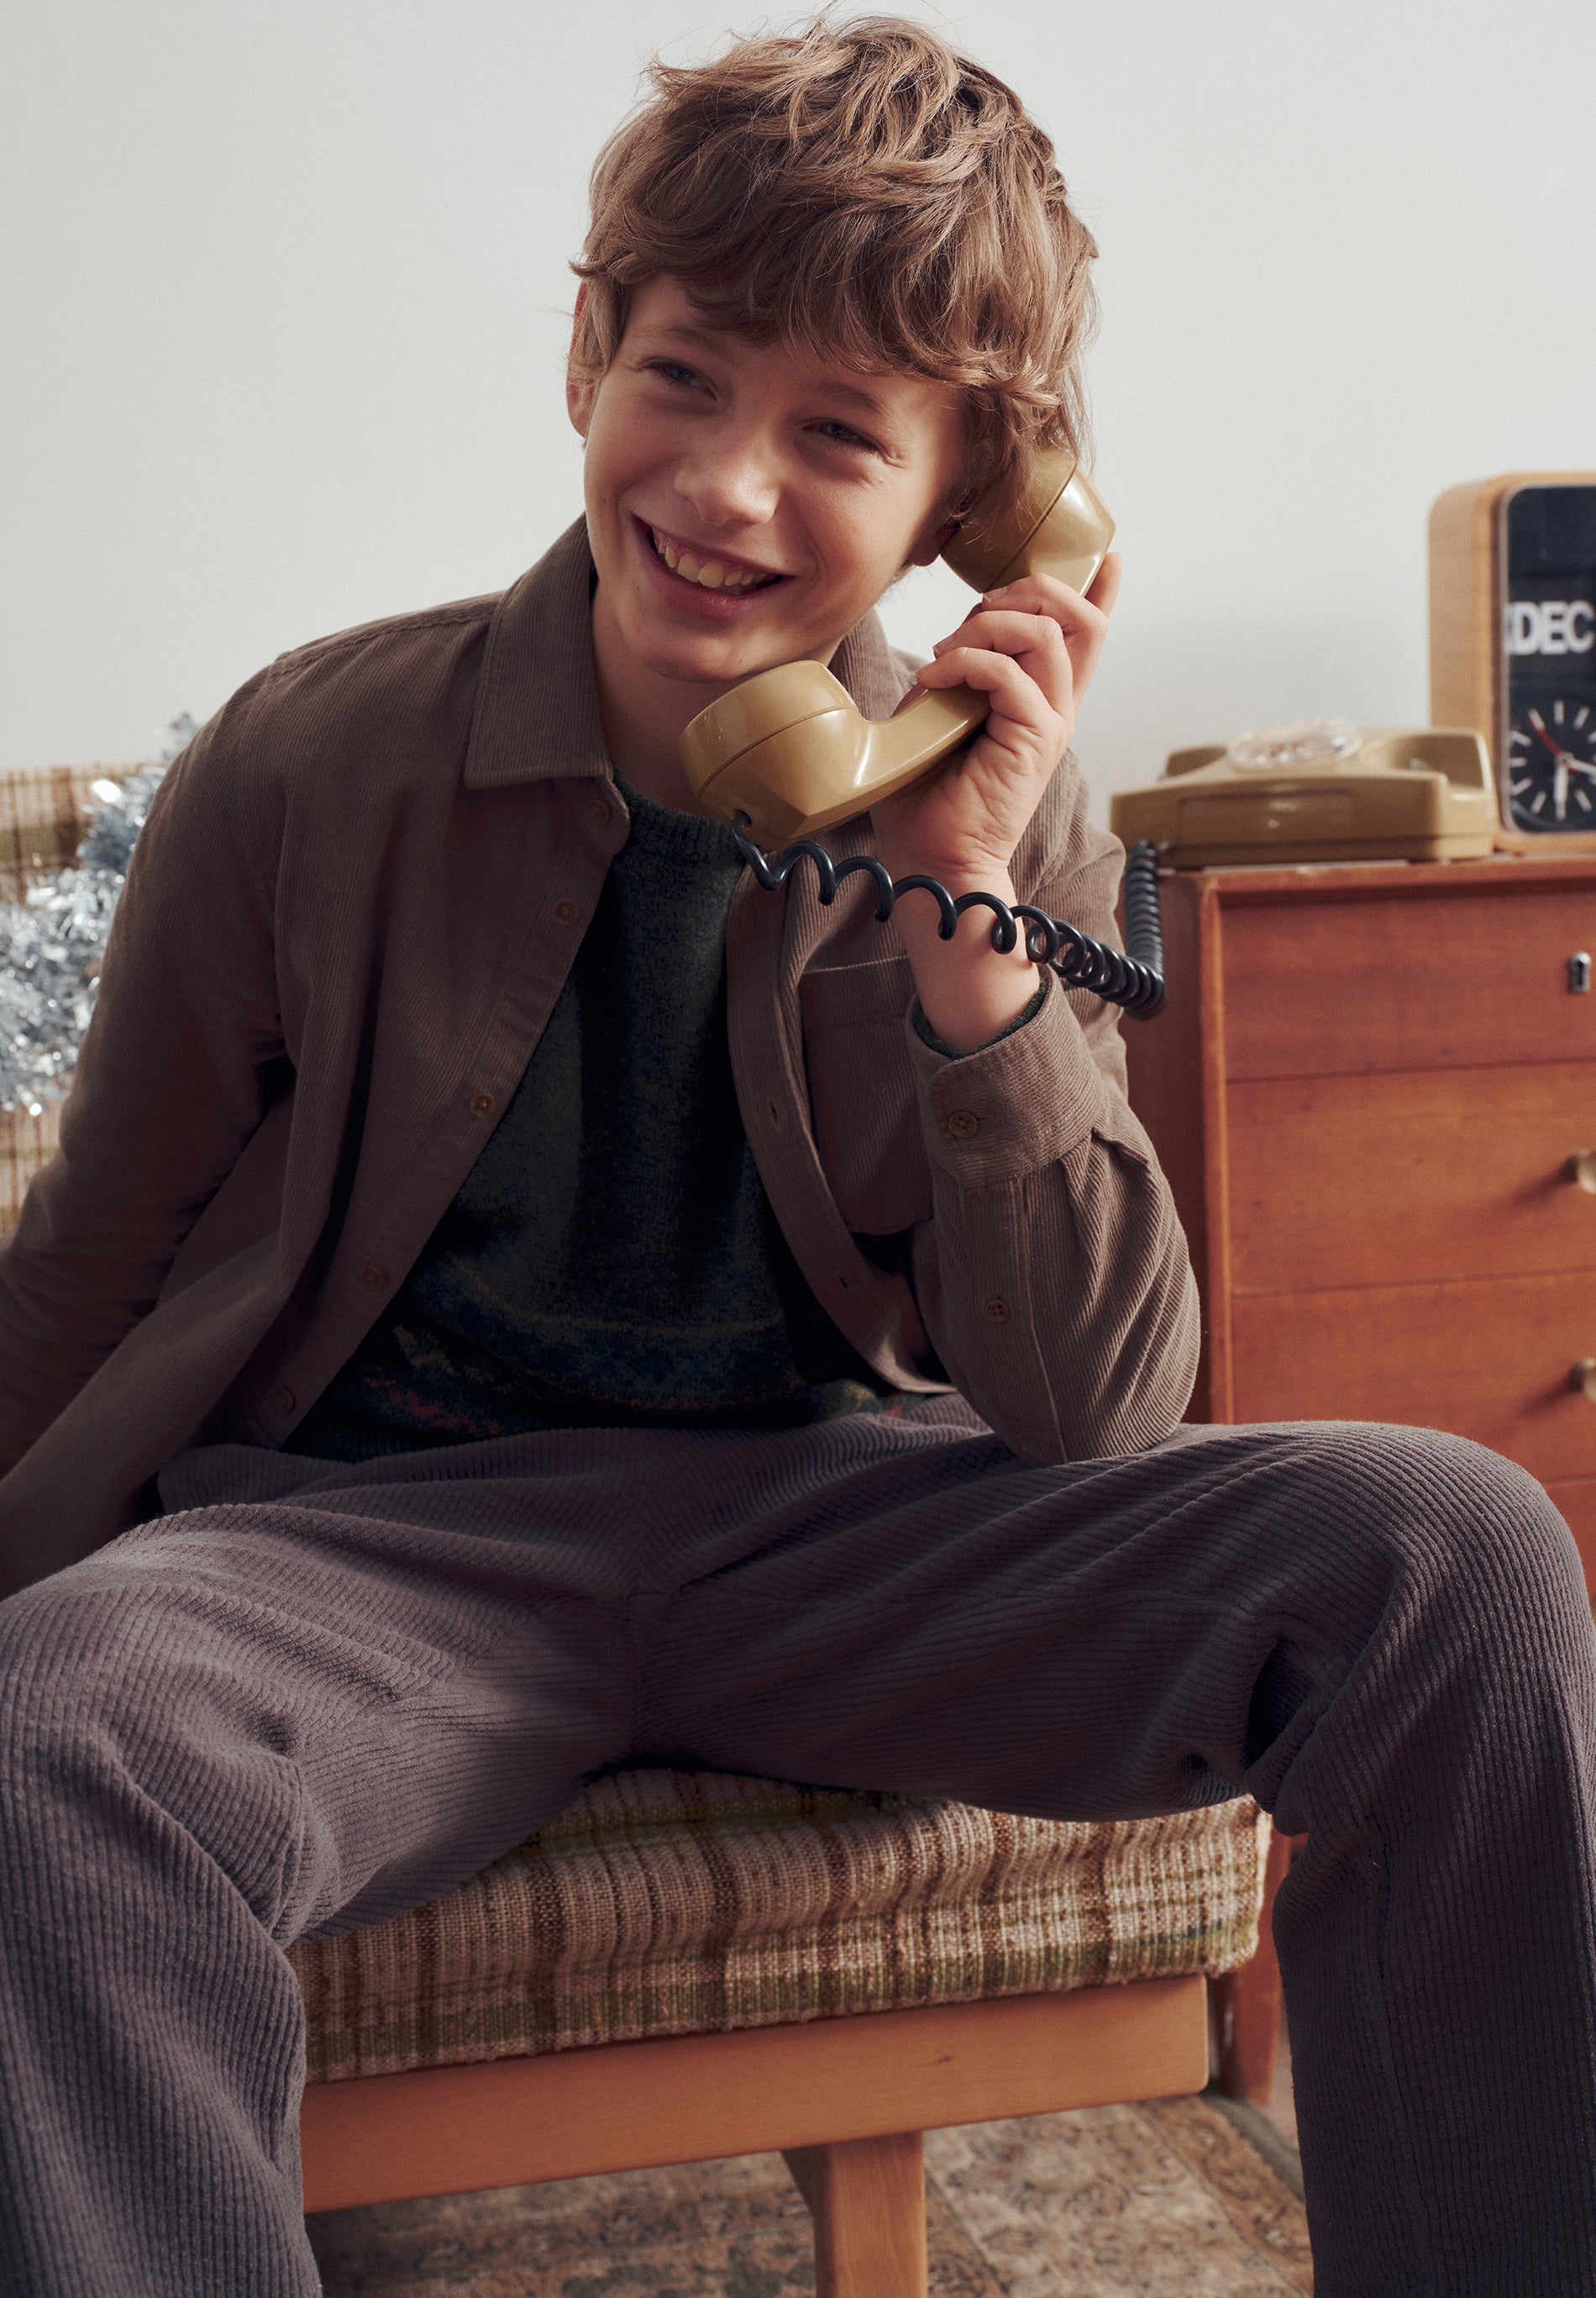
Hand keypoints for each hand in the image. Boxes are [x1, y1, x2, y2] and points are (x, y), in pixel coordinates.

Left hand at [870, 552, 1120, 887]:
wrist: (933, 859)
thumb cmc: (926, 798)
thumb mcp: (933, 717)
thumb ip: (953, 677)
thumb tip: (949, 645)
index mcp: (1040, 703)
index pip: (1085, 638)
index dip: (1099, 593)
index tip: (1108, 559)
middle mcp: (1056, 709)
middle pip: (1076, 618)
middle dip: (1027, 590)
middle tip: (977, 609)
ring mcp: (1050, 724)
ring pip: (1046, 633)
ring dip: (988, 626)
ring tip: (945, 654)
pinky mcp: (1034, 740)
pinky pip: (1009, 673)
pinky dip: (967, 662)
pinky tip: (935, 678)